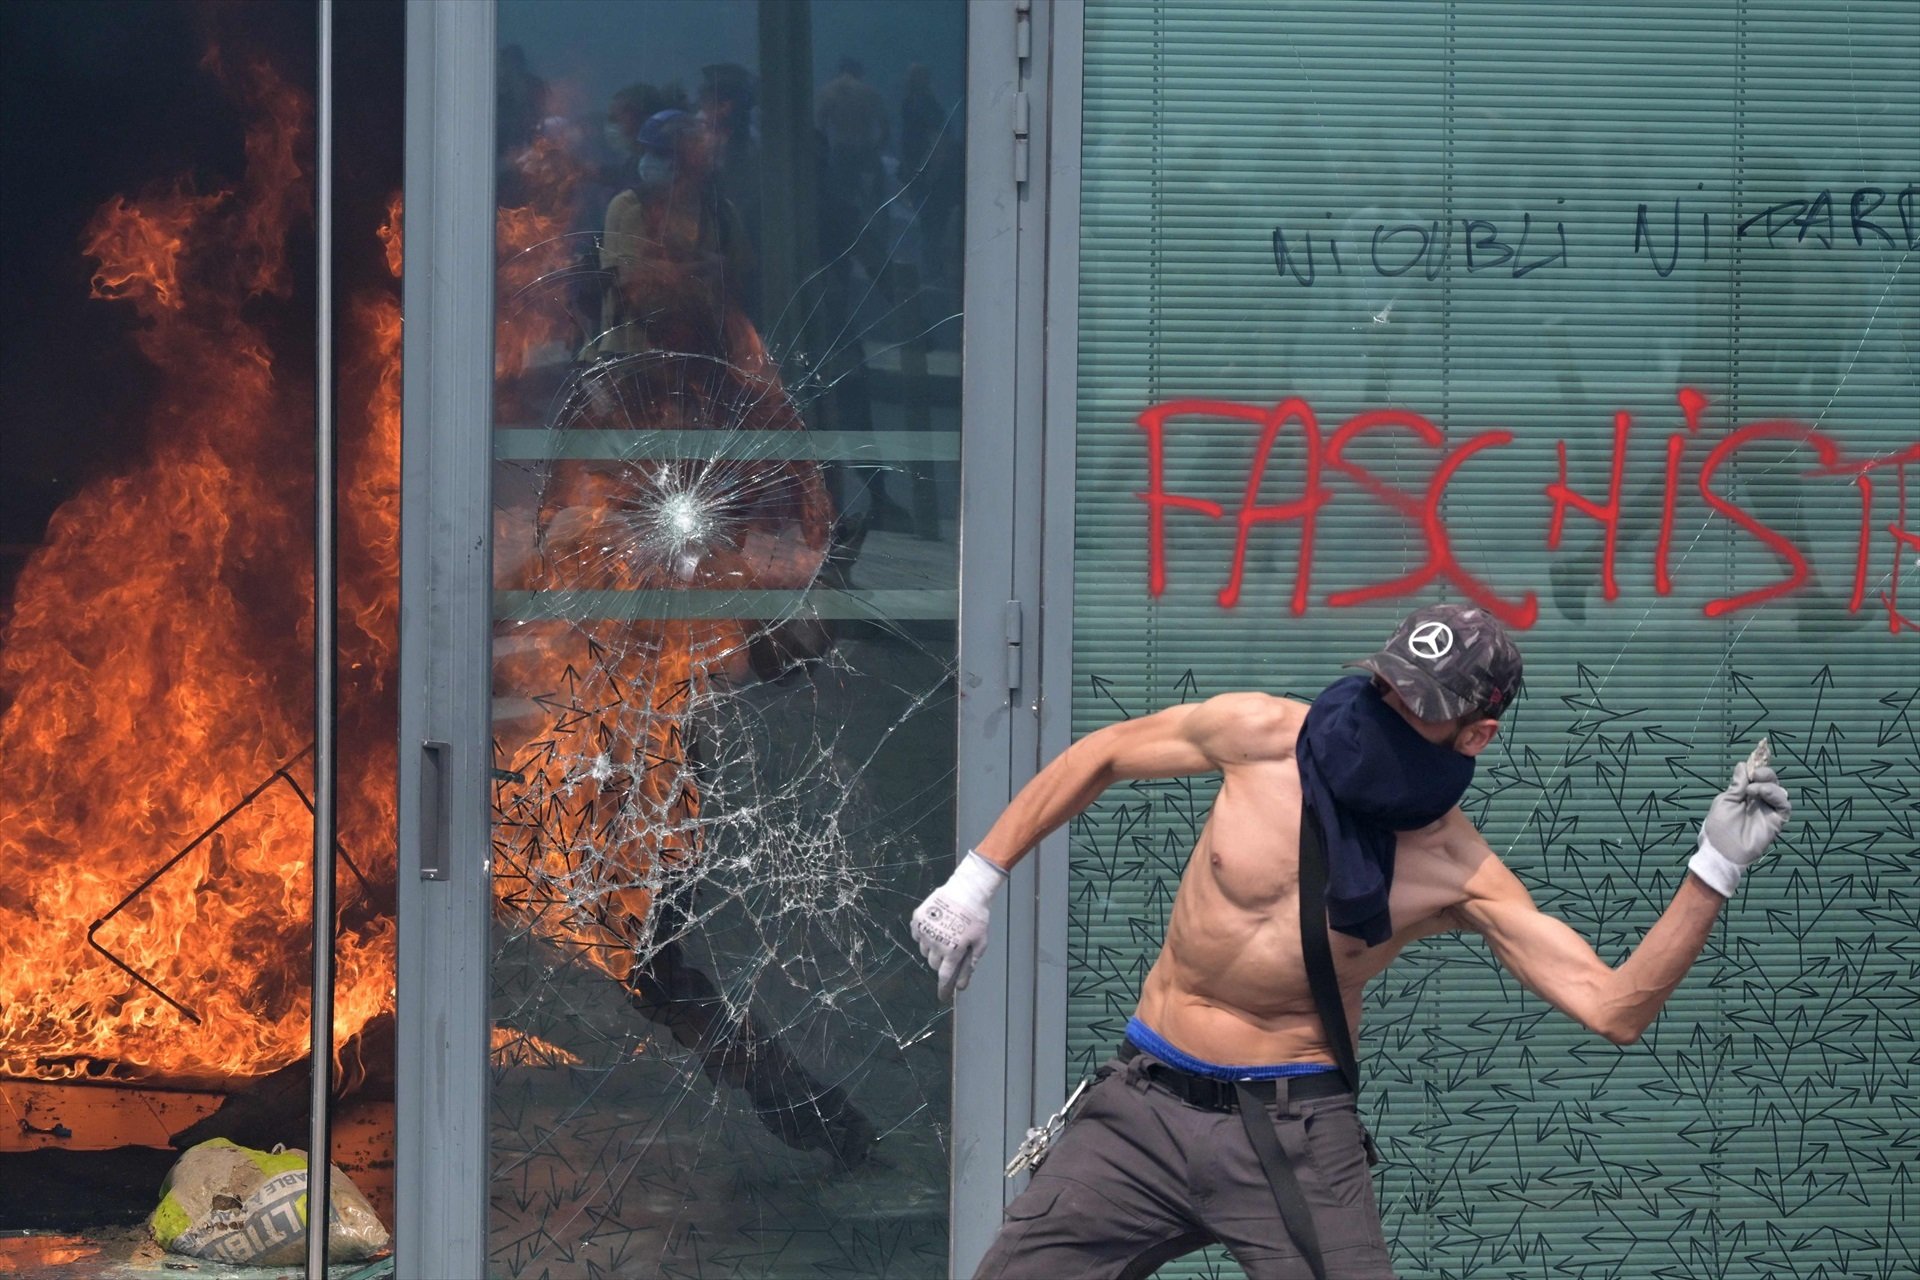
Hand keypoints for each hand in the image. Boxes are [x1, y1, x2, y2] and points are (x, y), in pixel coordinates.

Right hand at [910, 851, 1006, 1001]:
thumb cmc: (977, 916)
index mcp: (953, 951)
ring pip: (925, 951)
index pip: (944, 977)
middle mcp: (936, 943)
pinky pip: (918, 935)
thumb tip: (962, 986)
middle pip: (934, 964)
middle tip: (951, 951)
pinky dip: (925, 935)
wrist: (966, 889)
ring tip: (946, 934)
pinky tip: (937, 926)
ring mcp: (925, 931)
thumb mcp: (980, 942)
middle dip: (942, 962)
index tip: (942, 998)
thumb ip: (970, 965)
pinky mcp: (918, 919)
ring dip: (933, 949)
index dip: (943, 990)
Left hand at [1688, 762, 1790, 896]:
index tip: (1761, 747)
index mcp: (1745, 794)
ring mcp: (1768, 810)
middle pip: (1770, 780)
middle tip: (1754, 774)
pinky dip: (1775, 794)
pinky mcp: (1776, 820)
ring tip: (1752, 789)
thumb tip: (1743, 765)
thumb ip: (1737, 785)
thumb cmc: (1719, 827)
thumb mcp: (1725, 801)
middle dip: (1765, 771)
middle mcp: (1759, 800)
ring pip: (1779, 789)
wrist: (1723, 850)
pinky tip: (1760, 794)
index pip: (1756, 775)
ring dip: (1767, 784)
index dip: (1760, 762)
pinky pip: (1784, 804)